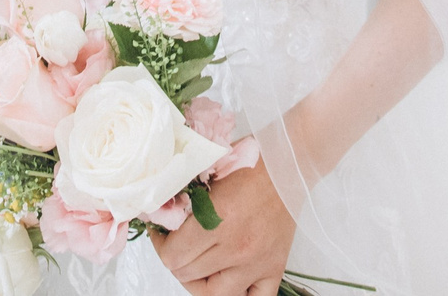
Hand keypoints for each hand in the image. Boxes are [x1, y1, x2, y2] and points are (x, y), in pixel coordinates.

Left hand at [156, 161, 296, 295]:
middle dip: (176, 260)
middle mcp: (237, 247)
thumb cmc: (249, 164)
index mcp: (217, 220)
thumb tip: (158, 216)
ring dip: (200, 282)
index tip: (162, 236)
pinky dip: (241, 295)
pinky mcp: (274, 268)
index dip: (161, 246)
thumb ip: (184, 199)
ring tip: (198, 266)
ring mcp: (257, 263)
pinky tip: (229, 280)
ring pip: (214, 294)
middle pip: (187, 275)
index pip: (173, 256)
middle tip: (176, 246)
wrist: (288, 165)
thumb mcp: (208, 174)